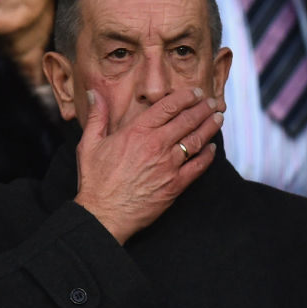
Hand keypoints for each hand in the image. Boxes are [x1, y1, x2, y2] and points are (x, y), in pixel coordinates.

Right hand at [73, 87, 224, 243]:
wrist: (104, 214)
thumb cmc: (95, 181)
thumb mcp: (88, 144)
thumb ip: (97, 117)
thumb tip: (94, 94)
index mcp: (137, 132)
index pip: (168, 107)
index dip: (186, 97)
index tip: (196, 93)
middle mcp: (156, 145)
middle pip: (187, 120)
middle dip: (203, 109)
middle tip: (213, 103)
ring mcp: (169, 165)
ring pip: (197, 140)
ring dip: (210, 127)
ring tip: (218, 119)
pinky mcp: (176, 184)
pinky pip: (198, 166)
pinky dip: (208, 155)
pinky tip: (212, 148)